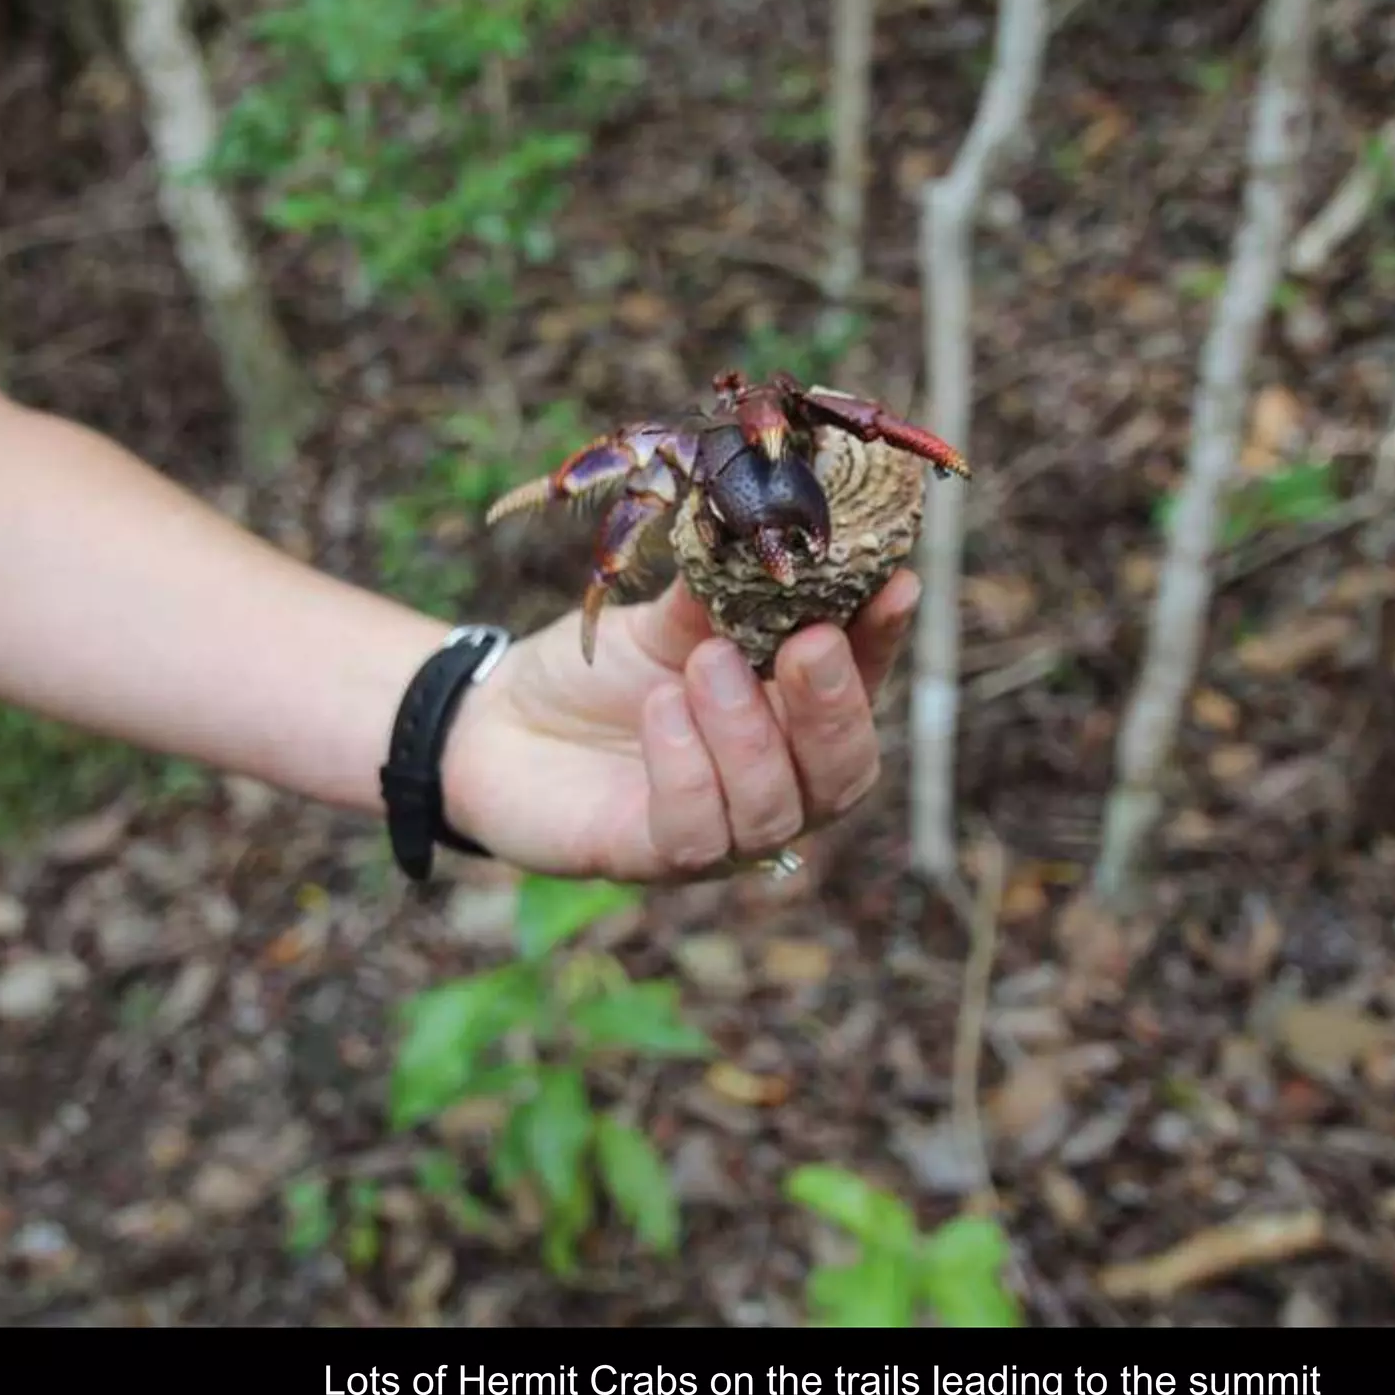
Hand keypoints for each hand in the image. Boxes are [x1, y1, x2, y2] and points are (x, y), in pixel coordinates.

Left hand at [440, 571, 919, 882]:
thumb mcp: (665, 621)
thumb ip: (720, 597)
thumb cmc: (599, 673)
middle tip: (810, 642)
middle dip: (835, 707)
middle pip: (844, 773)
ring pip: (776, 811)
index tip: (895, 584)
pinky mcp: (655, 858)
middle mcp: (776, 783)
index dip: (884, 642)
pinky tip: (661, 709)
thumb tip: (769, 535)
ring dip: (750, 734)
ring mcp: (722, 832)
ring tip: (707, 660)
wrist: (499, 721)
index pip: (861, 686)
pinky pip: (697, 835)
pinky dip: (687, 769)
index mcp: (793, 717)